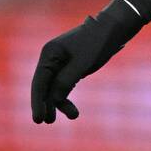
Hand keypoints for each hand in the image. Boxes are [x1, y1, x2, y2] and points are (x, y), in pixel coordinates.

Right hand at [31, 1, 140, 122]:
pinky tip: (71, 110)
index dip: (37, 102)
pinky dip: (66, 97)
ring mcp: (60, 63)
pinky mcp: (70, 68)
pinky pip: (63, 86)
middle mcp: (51, 58)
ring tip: (72, 116)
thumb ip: (66, 81)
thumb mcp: (83, 64)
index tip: (38, 119)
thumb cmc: (98, 42)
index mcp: (49, 53)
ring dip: (60, 103)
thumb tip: (54, 99)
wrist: (113, 28)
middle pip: (44, 86)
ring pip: (54, 88)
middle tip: (47, 122)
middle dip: (46, 104)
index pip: (39, 82)